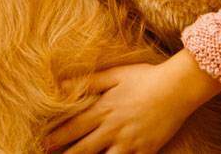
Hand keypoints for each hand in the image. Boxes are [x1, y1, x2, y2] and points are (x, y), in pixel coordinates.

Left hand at [42, 50, 220, 153]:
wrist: (177, 88)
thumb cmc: (145, 77)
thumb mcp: (115, 74)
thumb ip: (89, 81)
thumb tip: (62, 84)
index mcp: (104, 109)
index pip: (74, 127)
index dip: (57, 137)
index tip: (43, 143)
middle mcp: (113, 128)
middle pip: (83, 148)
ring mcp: (129, 142)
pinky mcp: (145, 151)